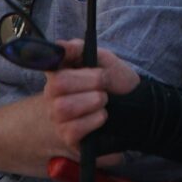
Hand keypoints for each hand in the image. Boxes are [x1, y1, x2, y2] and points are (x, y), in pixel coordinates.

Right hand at [41, 40, 139, 155]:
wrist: (132, 110)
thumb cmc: (112, 83)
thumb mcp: (102, 60)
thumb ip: (81, 49)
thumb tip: (61, 45)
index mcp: (59, 71)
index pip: (49, 60)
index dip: (65, 58)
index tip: (81, 60)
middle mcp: (52, 94)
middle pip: (58, 84)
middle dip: (90, 82)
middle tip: (104, 85)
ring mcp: (57, 117)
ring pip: (64, 108)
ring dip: (93, 102)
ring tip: (103, 101)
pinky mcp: (68, 137)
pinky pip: (73, 129)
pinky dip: (94, 120)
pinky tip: (101, 116)